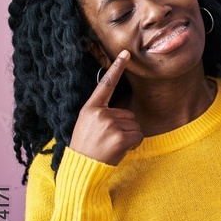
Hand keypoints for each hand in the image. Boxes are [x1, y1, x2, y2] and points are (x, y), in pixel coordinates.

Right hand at [69, 51, 142, 165]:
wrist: (82, 167)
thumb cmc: (87, 147)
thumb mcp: (87, 124)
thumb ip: (102, 114)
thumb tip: (124, 111)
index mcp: (90, 108)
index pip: (106, 84)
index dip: (116, 68)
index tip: (126, 53)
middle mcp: (100, 113)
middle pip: (128, 113)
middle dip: (124, 127)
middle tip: (108, 140)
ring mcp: (110, 124)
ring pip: (135, 124)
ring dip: (128, 136)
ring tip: (111, 145)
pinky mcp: (120, 136)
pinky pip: (138, 135)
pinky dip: (134, 144)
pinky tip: (119, 150)